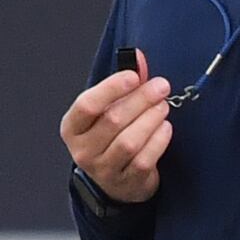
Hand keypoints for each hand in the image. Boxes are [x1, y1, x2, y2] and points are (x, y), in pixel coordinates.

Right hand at [62, 59, 172, 204]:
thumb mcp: (110, 109)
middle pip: (113, 120)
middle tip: (161, 87)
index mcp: (73, 127)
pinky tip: (165, 128)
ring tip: (164, 107)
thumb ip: (123, 83)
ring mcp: (104, 170)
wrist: (116, 181)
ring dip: (151, 120)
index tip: (134, 76)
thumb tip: (138, 56)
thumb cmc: (111, 136)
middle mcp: (83, 150)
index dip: (111, 88)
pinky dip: (158, 141)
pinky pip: (144, 160)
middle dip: (141, 100)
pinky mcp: (126, 183)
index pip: (87, 105)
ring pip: (129, 141)